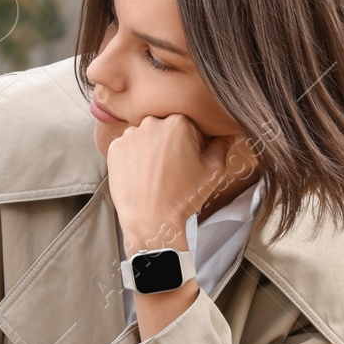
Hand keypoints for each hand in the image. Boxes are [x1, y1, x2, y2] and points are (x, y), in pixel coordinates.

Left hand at [105, 114, 255, 251]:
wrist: (151, 221)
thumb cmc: (184, 197)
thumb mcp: (213, 171)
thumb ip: (222, 146)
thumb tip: (228, 132)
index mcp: (179, 123)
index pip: (190, 124)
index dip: (194, 142)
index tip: (192, 158)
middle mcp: (151, 123)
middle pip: (166, 128)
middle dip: (172, 143)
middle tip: (174, 168)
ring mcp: (129, 135)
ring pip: (146, 136)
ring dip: (152, 148)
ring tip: (157, 173)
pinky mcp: (114, 149)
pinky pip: (129, 147)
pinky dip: (135, 157)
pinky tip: (142, 174)